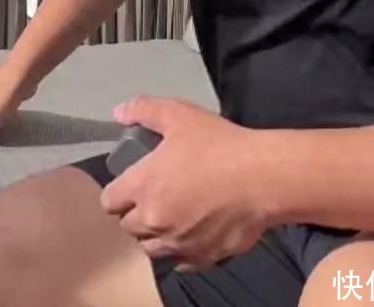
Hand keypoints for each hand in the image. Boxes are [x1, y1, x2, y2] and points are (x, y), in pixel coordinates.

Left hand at [99, 96, 273, 270]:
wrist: (263, 178)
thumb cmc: (218, 145)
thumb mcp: (179, 115)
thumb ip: (145, 110)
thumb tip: (119, 112)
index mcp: (142, 186)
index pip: (109, 202)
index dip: (117, 193)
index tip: (129, 186)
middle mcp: (154, 220)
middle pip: (128, 227)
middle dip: (135, 214)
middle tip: (152, 198)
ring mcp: (178, 243)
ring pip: (152, 248)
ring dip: (155, 235)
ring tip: (170, 218)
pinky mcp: (203, 257)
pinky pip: (181, 262)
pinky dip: (182, 251)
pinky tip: (192, 235)